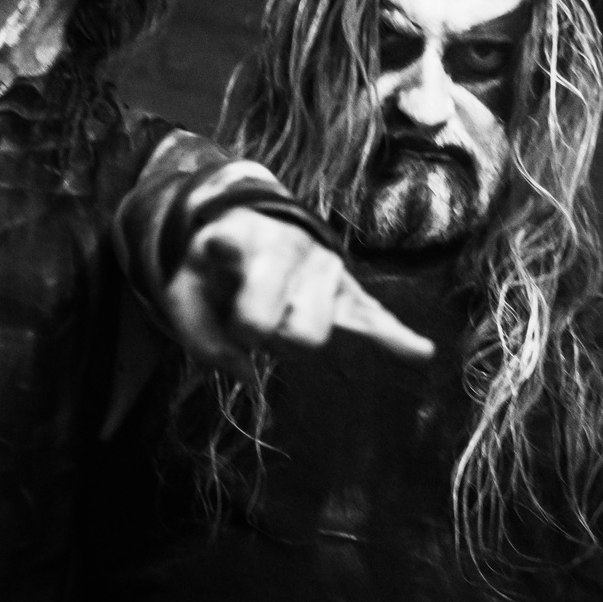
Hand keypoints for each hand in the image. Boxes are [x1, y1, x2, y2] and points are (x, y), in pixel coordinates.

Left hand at [162, 207, 431, 367]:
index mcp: (241, 237)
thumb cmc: (214, 269)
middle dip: (259, 334)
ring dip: (288, 339)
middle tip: (245, 319)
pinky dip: (395, 337)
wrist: (255, 226)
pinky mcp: (349, 289)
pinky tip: (419, 351)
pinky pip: (377, 317)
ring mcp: (325, 267)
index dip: (228, 260)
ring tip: (275, 316)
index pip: (233, 249)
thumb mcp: (182, 291)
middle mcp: (290, 247)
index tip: (219, 246)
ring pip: (314, 332)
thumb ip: (201, 338)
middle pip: (281, 322)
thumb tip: (248, 374)